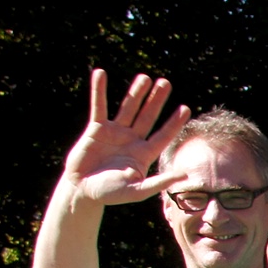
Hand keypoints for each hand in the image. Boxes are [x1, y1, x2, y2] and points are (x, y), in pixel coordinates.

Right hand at [60, 71, 191, 208]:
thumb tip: (185, 175)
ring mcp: (114, 133)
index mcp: (144, 154)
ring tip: (144, 77)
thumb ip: (159, 182)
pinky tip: (100, 74)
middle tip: (165, 82)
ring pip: (128, 108)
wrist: (82, 190)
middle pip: (148, 116)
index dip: (174, 122)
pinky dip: (99, 90)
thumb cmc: (110, 194)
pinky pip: (98, 106)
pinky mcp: (96, 129)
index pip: (163, 135)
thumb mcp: (137, 191)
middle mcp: (132, 140)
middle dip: (156, 100)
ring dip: (136, 93)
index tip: (185, 108)